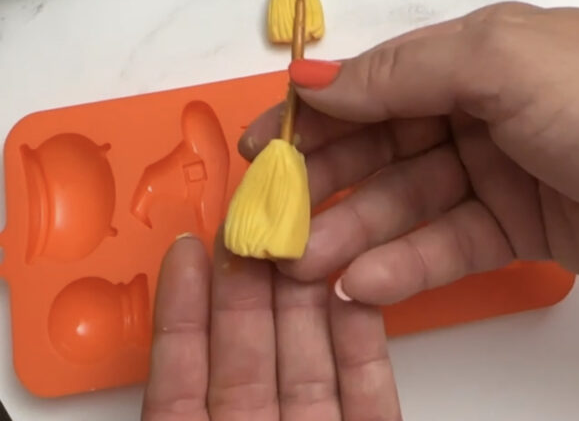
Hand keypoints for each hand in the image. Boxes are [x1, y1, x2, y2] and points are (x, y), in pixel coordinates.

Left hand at [142, 232, 400, 420]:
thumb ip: (172, 399)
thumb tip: (169, 303)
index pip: (182, 375)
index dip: (185, 309)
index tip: (189, 248)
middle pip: (251, 352)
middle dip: (255, 282)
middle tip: (257, 221)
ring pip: (310, 361)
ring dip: (310, 295)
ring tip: (306, 237)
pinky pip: (367, 394)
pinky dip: (364, 344)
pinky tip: (355, 289)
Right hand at [242, 3, 578, 302]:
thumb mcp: (500, 61)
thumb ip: (404, 69)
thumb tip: (319, 75)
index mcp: (475, 53)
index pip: (376, 81)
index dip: (317, 113)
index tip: (263, 144)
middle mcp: (482, 105)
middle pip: (383, 144)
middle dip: (327, 180)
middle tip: (273, 219)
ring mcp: (502, 168)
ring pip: (407, 200)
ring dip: (354, 230)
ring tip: (308, 264)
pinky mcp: (523, 228)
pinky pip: (448, 244)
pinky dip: (406, 263)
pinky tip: (365, 282)